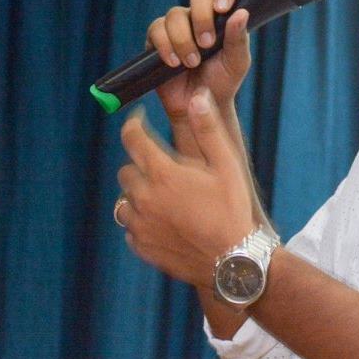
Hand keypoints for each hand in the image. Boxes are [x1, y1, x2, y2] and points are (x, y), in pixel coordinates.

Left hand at [116, 90, 256, 287]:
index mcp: (163, 173)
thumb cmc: (233, 209)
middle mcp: (144, 197)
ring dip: (139, 194)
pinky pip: (131, 227)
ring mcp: (140, 224)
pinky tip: (165, 222)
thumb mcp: (227, 165)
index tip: (138, 120)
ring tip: (165, 198)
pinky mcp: (141, 246)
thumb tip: (197, 96)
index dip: (133, 124)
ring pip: (125, 200)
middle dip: (141, 164)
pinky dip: (142, 221)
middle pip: (126, 170)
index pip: (132, 139)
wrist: (233, 262)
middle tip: (165, 168)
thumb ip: (208, 129)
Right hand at [145, 0, 251, 121]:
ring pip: (175, 14)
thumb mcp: (236, 63)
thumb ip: (238, 39)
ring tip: (192, 62)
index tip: (224, 8)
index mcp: (225, 15)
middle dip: (202, 18)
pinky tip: (174, 63)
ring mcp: (179, 24)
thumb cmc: (222, 81)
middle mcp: (202, 14)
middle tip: (207, 44)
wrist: (199, 106)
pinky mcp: (158, 38)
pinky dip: (165, 46)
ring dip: (183, 39)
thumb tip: (241, 13)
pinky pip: (156, 29)